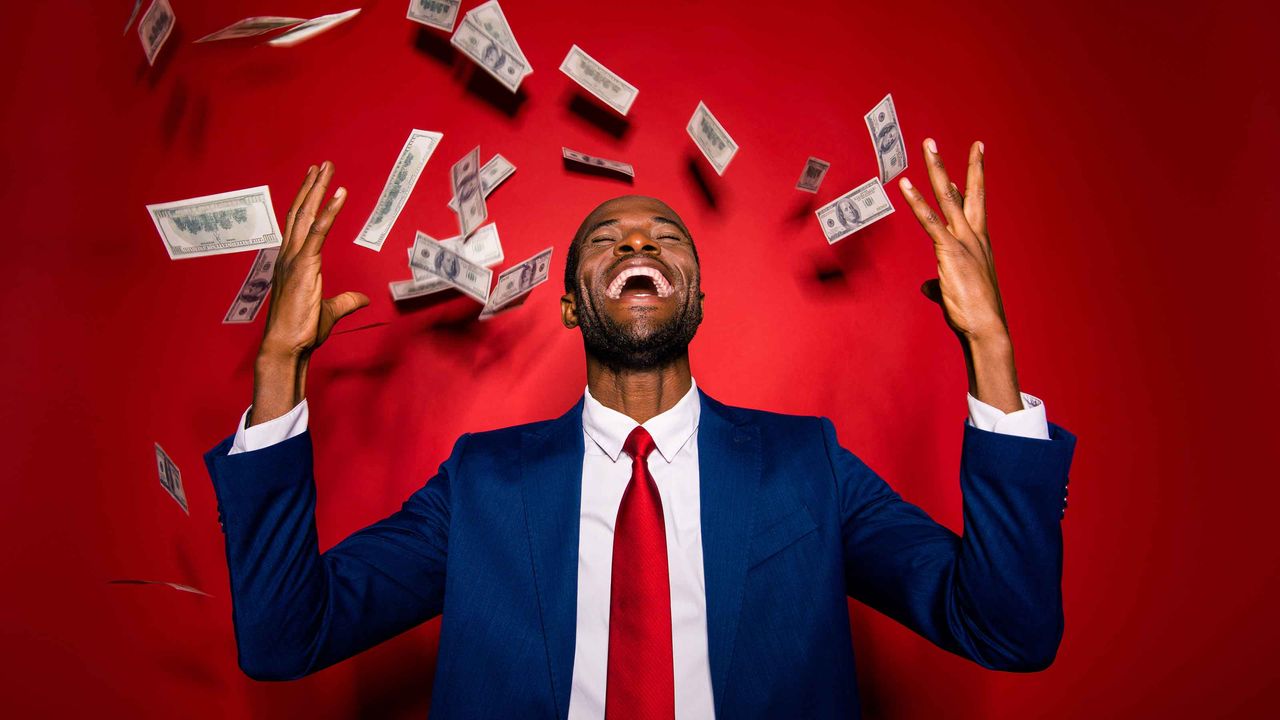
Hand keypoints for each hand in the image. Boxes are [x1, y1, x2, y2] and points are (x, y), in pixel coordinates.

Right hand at [249, 162, 368, 425]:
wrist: (288, 346)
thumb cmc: (302, 331)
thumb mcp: (329, 311)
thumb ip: (346, 301)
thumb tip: (363, 299)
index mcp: (291, 262)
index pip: (299, 224)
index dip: (307, 201)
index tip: (315, 182)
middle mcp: (288, 255)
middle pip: (300, 212)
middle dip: (310, 187)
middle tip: (321, 165)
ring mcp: (294, 259)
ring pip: (305, 215)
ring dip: (316, 189)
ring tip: (325, 168)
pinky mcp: (303, 265)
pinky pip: (318, 232)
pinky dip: (328, 212)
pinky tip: (338, 195)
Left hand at [898, 139, 1021, 411]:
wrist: (986, 327)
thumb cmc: (973, 314)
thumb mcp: (953, 293)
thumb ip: (938, 284)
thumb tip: (928, 286)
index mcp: (979, 243)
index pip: (973, 206)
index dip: (970, 182)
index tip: (971, 159)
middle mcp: (975, 236)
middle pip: (970, 192)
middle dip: (967, 165)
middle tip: (965, 143)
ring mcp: (964, 241)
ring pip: (949, 196)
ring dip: (937, 169)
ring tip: (929, 144)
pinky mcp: (949, 250)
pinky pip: (929, 220)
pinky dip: (916, 202)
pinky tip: (905, 184)